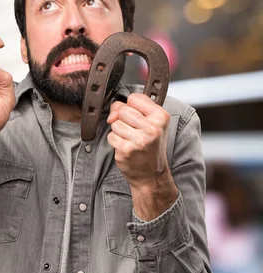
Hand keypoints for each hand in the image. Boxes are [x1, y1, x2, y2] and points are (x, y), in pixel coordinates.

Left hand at [107, 93, 177, 219]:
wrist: (151, 175)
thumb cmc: (150, 146)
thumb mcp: (150, 123)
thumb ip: (132, 109)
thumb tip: (113, 111)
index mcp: (161, 117)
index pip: (134, 98)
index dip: (130, 106)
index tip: (136, 117)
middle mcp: (152, 128)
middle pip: (122, 110)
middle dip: (123, 120)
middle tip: (133, 131)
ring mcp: (139, 140)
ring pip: (115, 123)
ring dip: (119, 132)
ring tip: (131, 140)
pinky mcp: (126, 150)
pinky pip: (111, 136)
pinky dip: (115, 141)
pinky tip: (126, 147)